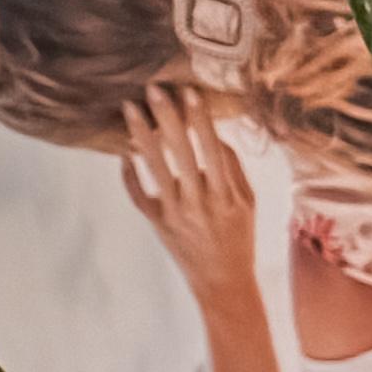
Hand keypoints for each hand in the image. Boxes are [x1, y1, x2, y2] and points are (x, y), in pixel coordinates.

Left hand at [115, 80, 265, 314]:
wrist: (222, 282)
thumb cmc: (238, 238)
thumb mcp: (247, 202)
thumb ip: (232, 167)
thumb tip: (215, 133)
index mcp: (226, 194)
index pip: (211, 148)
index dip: (200, 119)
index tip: (189, 91)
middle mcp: (199, 202)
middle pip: (180, 152)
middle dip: (167, 117)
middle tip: (153, 89)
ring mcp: (175, 213)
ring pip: (154, 168)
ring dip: (141, 136)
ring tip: (131, 109)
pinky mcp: (157, 223)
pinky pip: (138, 194)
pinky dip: (129, 173)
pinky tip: (125, 152)